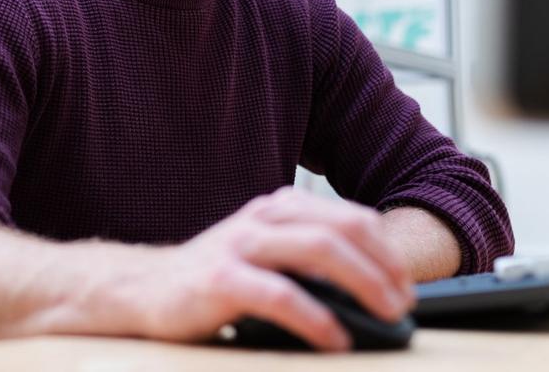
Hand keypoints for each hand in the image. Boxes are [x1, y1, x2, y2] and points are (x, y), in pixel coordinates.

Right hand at [132, 187, 414, 351]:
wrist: (142, 289)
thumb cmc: (212, 277)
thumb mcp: (262, 253)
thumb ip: (305, 256)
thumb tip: (371, 287)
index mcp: (277, 208)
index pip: (349, 217)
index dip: (387, 250)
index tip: (406, 284)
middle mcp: (260, 218)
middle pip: (340, 230)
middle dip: (383, 266)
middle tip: (404, 302)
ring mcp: (239, 246)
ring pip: (317, 250)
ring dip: (362, 283)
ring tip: (385, 314)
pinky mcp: (219, 281)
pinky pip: (279, 295)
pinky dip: (315, 318)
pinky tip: (335, 339)